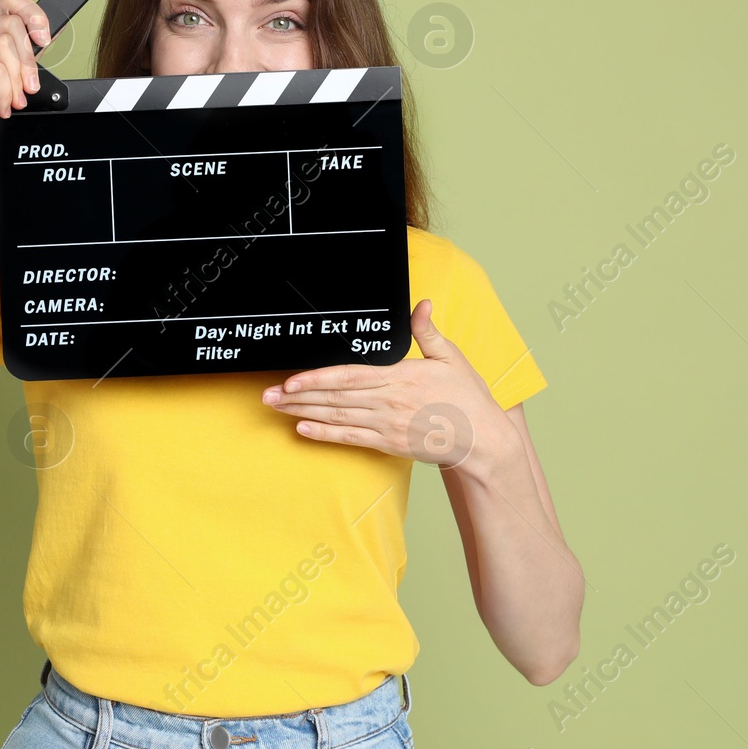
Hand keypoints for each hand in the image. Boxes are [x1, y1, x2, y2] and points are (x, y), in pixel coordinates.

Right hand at [0, 0, 51, 152]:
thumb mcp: (11, 74)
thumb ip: (22, 52)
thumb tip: (44, 36)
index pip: (8, 1)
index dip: (32, 14)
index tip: (44, 39)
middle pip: (10, 25)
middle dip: (28, 60)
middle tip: (29, 86)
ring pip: (4, 45)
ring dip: (16, 79)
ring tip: (13, 99)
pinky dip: (5, 91)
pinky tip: (1, 104)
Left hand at [261, 298, 510, 468]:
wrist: (481, 439)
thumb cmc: (466, 397)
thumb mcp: (451, 357)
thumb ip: (428, 332)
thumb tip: (422, 305)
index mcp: (400, 378)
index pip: (349, 377)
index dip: (317, 378)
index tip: (291, 379)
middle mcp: (388, 403)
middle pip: (335, 398)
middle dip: (298, 396)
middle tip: (266, 394)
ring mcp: (386, 425)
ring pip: (337, 418)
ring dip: (303, 413)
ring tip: (276, 409)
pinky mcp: (388, 443)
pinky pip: (350, 438)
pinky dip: (324, 434)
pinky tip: (303, 429)